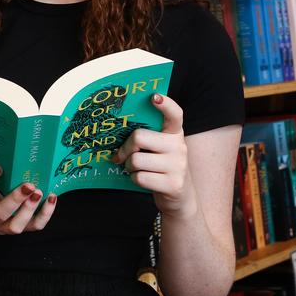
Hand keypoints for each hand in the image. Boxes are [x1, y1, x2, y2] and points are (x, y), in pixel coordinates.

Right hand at [0, 163, 57, 234]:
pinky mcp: (16, 228)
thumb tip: (2, 149)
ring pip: (16, 225)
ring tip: (39, 192)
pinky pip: (33, 226)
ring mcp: (1, 227)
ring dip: (30, 209)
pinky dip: (44, 214)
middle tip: (28, 185)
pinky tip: (51, 198)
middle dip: (15, 199)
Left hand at [113, 93, 196, 216]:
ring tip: (135, 169)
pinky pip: (140, 177)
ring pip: (136, 160)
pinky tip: (143, 180)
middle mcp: (179, 146)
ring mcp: (178, 166)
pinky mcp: (173, 184)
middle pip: (139, 137)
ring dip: (129, 166)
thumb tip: (115, 132)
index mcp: (175, 133)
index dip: (166, 104)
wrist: (180, 198)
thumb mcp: (160, 149)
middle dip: (125, 148)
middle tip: (122, 155)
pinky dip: (135, 179)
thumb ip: (147, 137)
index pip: (175, 114)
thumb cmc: (161, 168)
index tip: (154, 97)